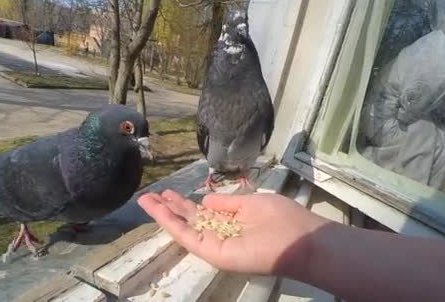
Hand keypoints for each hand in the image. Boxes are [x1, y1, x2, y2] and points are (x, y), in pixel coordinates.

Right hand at [138, 189, 329, 277]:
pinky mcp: (213, 253)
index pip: (201, 211)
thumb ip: (226, 203)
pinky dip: (171, 223)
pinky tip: (157, 209)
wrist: (299, 241)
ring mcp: (215, 244)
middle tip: (148, 195)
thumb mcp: (251, 203)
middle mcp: (220, 233)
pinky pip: (188, 237)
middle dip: (167, 207)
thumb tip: (204, 200)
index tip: (167, 191)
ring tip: (144, 199)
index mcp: (230, 221)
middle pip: (188, 219)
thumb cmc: (281, 219)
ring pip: (183, 228)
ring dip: (162, 214)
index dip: (183, 202)